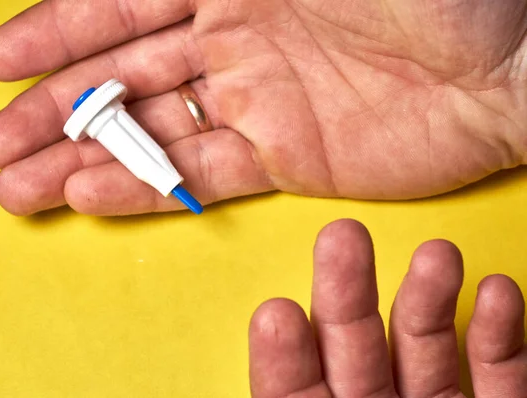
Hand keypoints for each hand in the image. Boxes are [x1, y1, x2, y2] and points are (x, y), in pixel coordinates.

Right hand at [0, 0, 526, 215]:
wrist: (503, 71)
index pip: (122, 5)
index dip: (56, 33)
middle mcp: (235, 38)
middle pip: (123, 77)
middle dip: (56, 109)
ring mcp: (257, 102)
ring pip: (152, 134)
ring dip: (84, 160)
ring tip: (22, 185)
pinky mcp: (284, 157)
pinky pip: (201, 174)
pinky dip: (147, 188)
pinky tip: (92, 198)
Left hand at [248, 219, 525, 396]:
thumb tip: (270, 346)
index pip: (296, 394)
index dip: (284, 359)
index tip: (276, 313)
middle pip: (357, 349)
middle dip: (348, 292)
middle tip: (341, 236)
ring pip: (424, 347)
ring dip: (428, 295)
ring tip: (436, 252)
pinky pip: (499, 373)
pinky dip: (498, 332)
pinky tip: (496, 289)